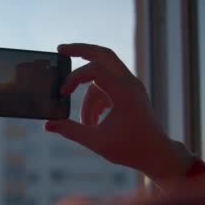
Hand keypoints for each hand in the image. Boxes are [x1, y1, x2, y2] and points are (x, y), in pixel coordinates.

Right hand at [44, 43, 193, 183]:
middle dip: (81, 50)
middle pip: (103, 54)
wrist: (156, 154)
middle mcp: (130, 83)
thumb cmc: (130, 149)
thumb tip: (47, 125)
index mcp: (124, 91)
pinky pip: (106, 86)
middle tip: (61, 50)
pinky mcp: (130, 92)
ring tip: (86, 123)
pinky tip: (93, 121)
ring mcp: (131, 86)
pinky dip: (96, 99)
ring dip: (88, 96)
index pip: (95, 69)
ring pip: (101, 76)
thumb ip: (70, 131)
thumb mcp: (96, 141)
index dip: (74, 78)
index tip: (62, 93)